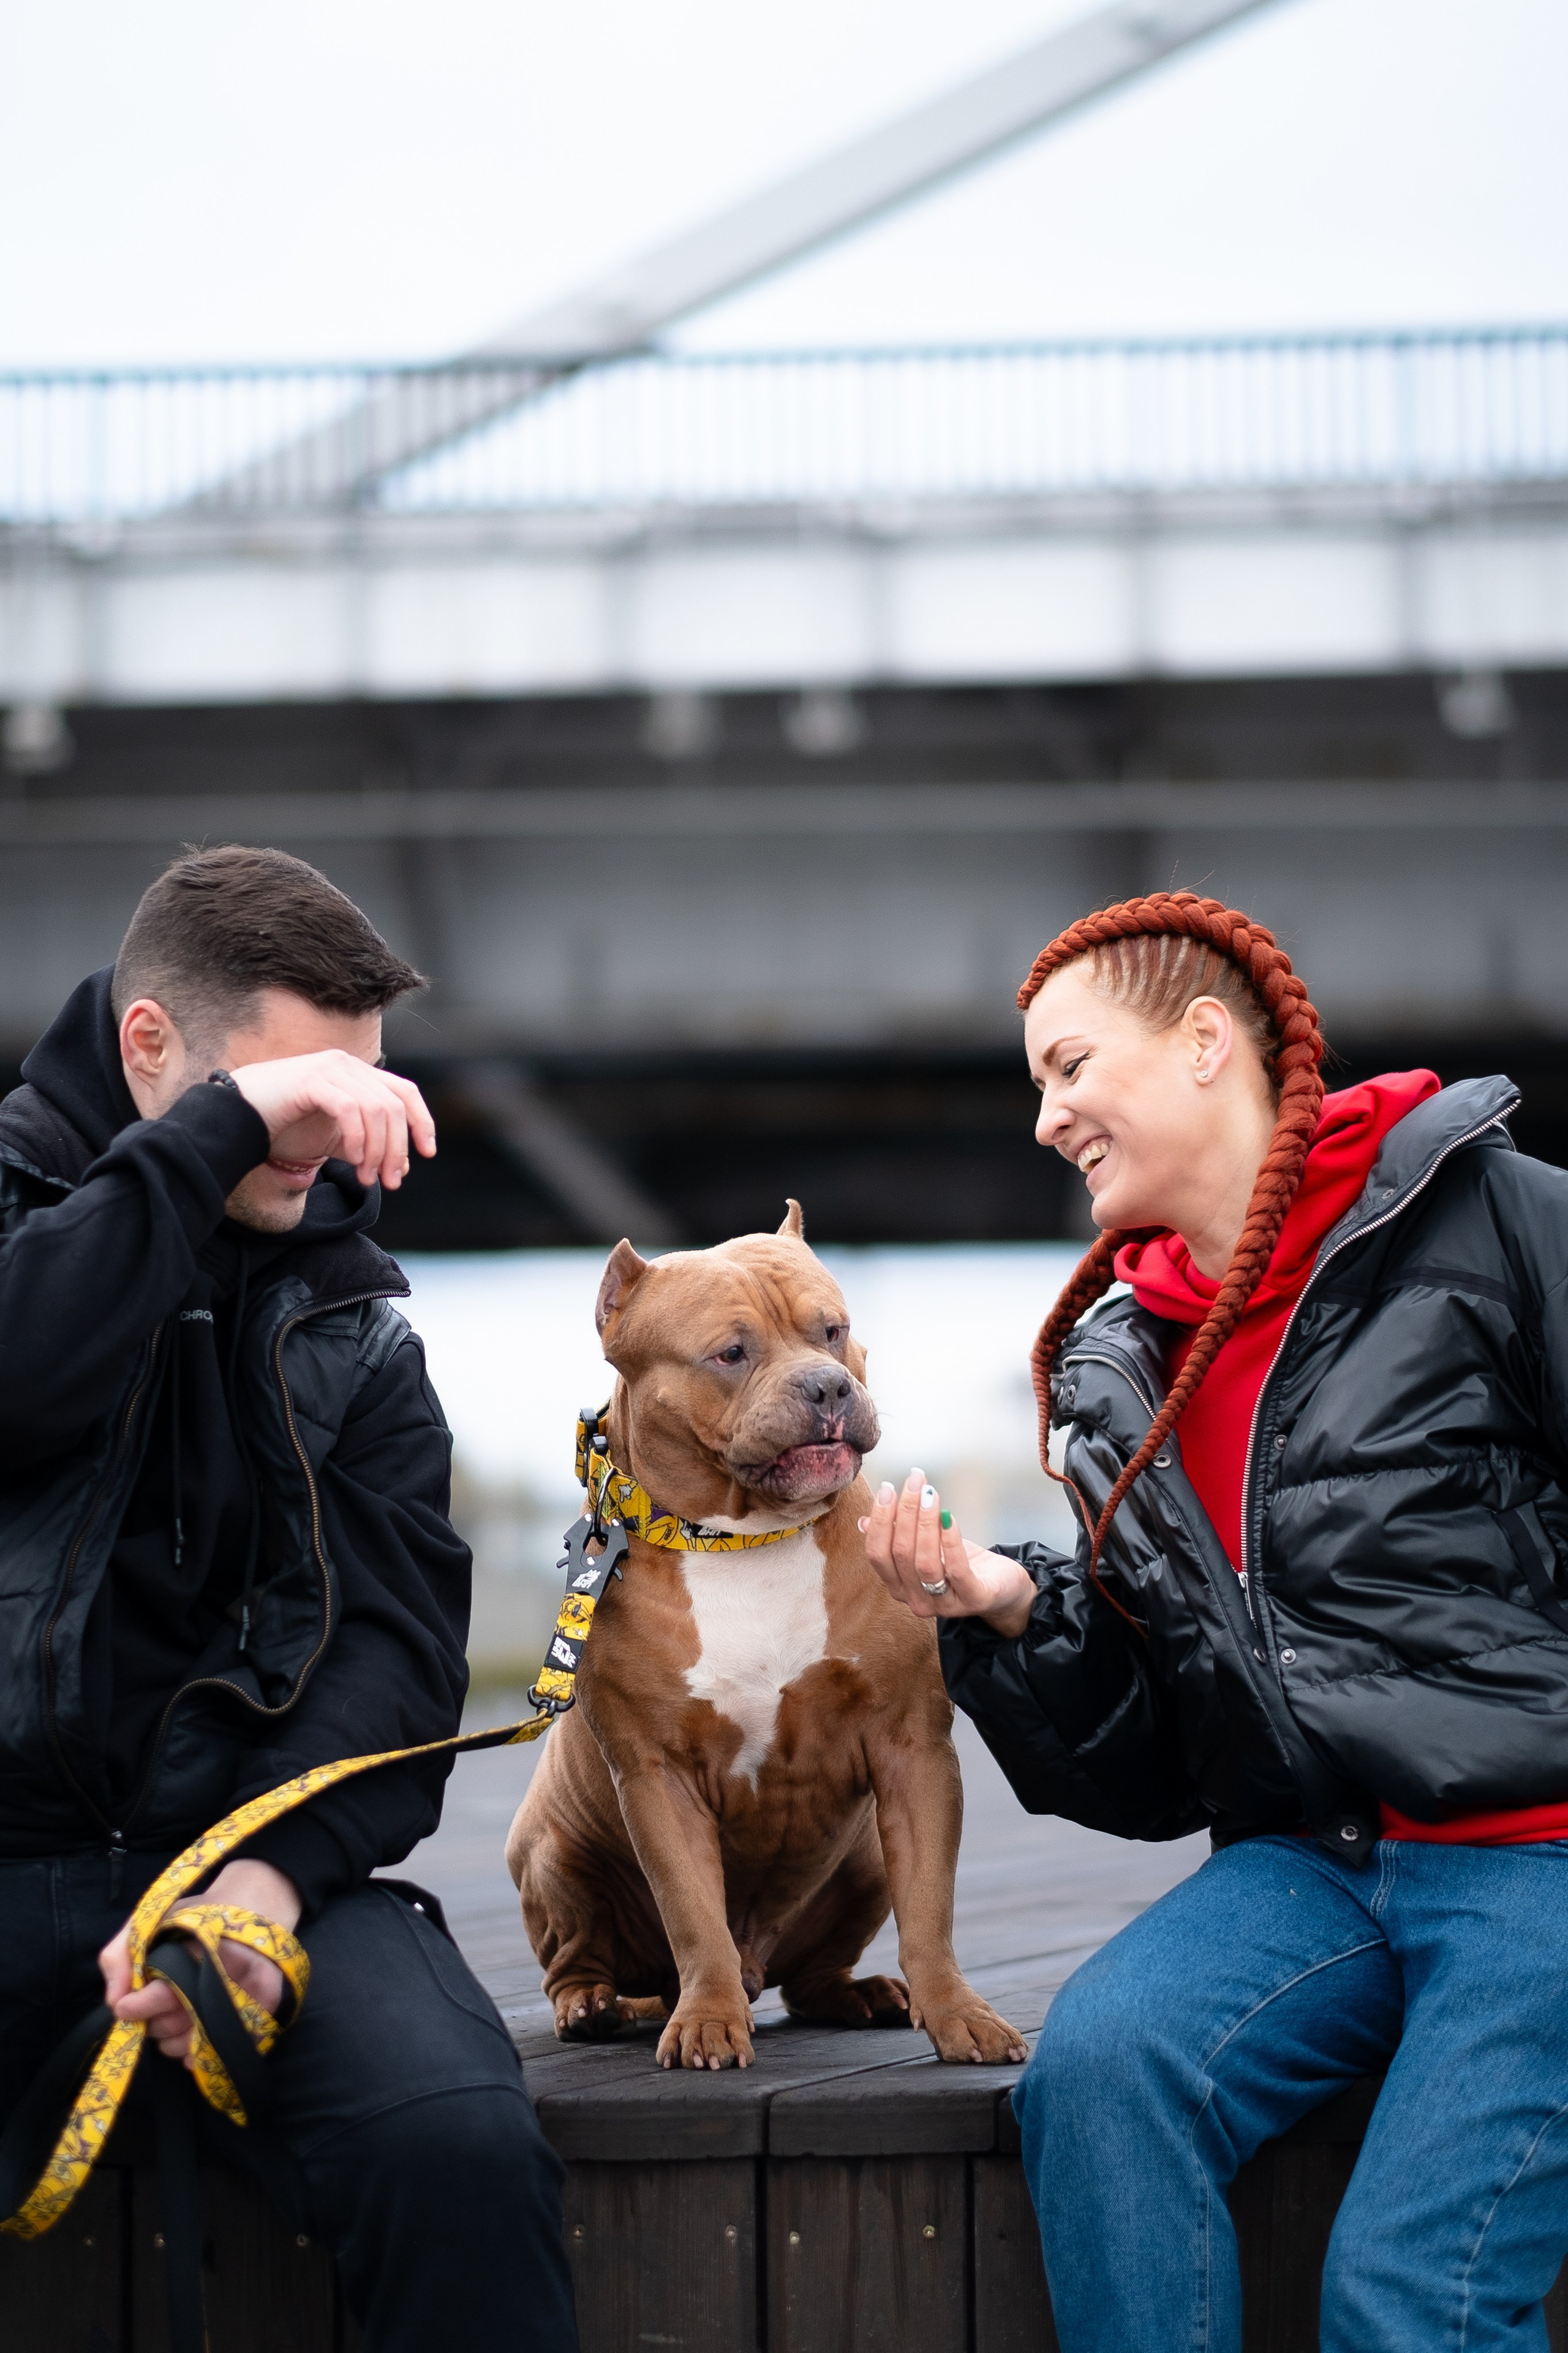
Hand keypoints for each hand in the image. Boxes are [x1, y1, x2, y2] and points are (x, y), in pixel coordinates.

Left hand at [99, 1859, 300, 2067]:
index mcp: (207, 1944)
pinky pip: (223, 2049)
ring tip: (169, 2019)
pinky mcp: (267, 2008)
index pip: (169, 1992)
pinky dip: (197, 2053)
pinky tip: (188, 2040)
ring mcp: (256, 1992)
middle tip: (150, 2010)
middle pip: (181, 2021)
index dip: (142, 2006)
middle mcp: (237, 1969)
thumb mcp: (153, 1919)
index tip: (124, 2008)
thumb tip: (115, 2000)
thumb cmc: (197, 1917)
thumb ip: (121, 1954)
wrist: (252, 1906)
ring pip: (198, 2040)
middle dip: (155, 2022)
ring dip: (173, 2040)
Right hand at [229, 1050, 434, 1191]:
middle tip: (391, 1181)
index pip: (404, 1092)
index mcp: (358, 1073)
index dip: (422, 1121)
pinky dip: (357, 1138)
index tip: (427, 1153)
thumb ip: (369, 1146)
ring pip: (375, 1110)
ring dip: (376, 1150)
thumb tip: (405, 1166)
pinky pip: (348, 1109)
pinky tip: (352, 1160)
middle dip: (397, 1148)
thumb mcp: (336, 1139)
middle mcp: (347, 1065)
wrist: (239, 1117)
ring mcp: (329, 1068)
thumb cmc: (287, 1126)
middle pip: (394, 1106)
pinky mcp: (310, 1079)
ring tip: (367, 1178)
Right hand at [859, 1469, 1036, 1638]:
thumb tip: (864, 1522)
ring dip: (925, 1523)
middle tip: (914, 1481)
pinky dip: (950, 1541)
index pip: (877, 1554)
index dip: (879, 1520)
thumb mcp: (925, 1547)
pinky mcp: (973, 1600)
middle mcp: (916, 1600)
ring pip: (925, 1563)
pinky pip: (957, 1570)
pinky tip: (950, 1517)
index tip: (887, 1488)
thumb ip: (896, 1537)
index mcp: (899, 1586)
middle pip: (900, 1554)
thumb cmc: (960, 1564)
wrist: (1001, 1588)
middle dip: (905, 1512)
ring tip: (931, 1494)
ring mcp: (944, 1604)